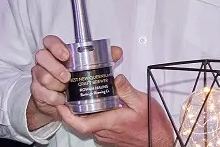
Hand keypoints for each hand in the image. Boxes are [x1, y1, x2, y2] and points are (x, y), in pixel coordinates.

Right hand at [27, 35, 121, 130]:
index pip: (49, 41)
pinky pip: (42, 92)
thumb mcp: (89, 68)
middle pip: (42, 57)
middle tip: (67, 77)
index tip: (66, 55)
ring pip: (42, 76)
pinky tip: (61, 99)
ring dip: (56, 84)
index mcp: (55, 51)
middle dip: (55, 67)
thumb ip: (103, 58)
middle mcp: (44, 61)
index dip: (55, 46)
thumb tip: (117, 52)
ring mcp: (38, 75)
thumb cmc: (73, 79)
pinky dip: (54, 97)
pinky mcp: (37, 90)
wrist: (59, 101)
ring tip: (66, 89)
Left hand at [58, 74, 173, 146]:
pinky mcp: (110, 138)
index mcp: (110, 122)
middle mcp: (105, 132)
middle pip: (82, 122)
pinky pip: (97, 127)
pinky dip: (94, 117)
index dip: (67, 116)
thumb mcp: (143, 103)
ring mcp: (107, 136)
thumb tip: (116, 78)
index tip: (60, 105)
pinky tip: (99, 107)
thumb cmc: (152, 126)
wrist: (159, 141)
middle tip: (70, 94)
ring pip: (89, 124)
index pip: (81, 124)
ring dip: (85, 113)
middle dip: (74, 109)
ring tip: (83, 97)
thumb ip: (127, 90)